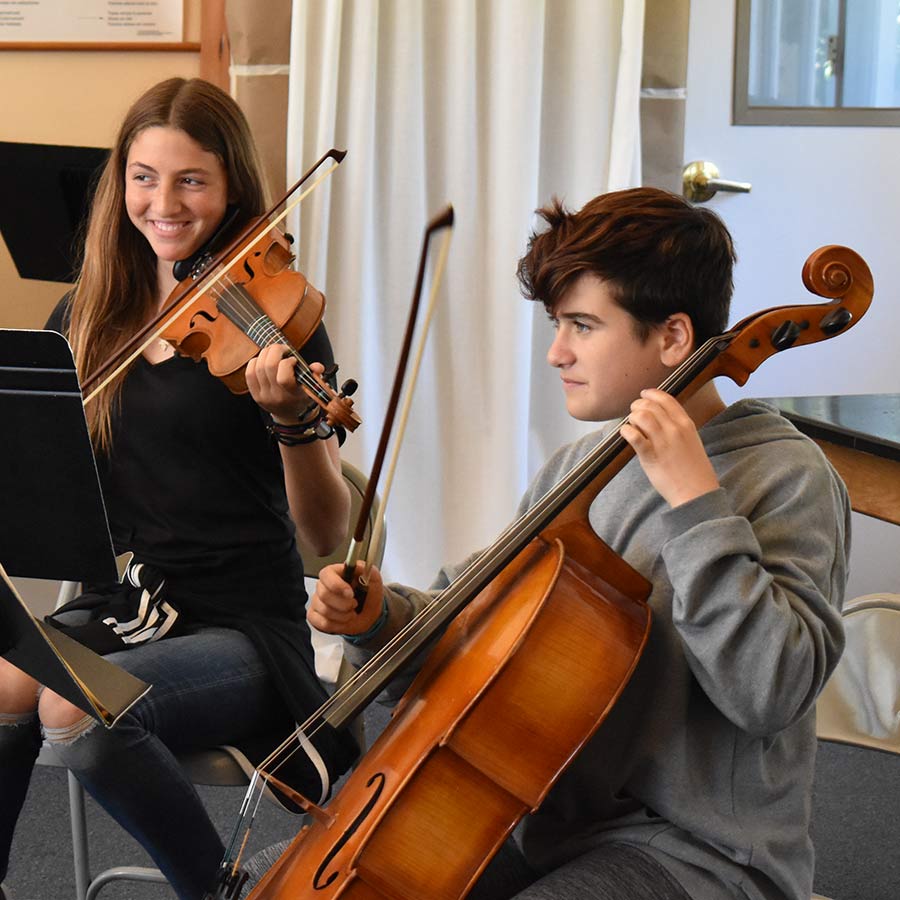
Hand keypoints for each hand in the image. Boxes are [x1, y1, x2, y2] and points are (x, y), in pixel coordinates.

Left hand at [246, 343, 322, 422]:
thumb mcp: (313, 387)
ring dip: (265, 353)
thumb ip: (316, 375)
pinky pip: (249, 372)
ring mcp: (263, 396)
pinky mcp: (254, 394)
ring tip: (274, 352)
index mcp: (292, 395)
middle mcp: (276, 397)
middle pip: (268, 366)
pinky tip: (264, 360)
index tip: (293, 360)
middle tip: (282, 348)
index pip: (283, 378)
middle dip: (275, 350)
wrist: (290, 414)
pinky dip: (255, 361)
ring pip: (258, 366)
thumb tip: (317, 367)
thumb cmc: (302, 396)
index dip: (287, 363)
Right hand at [308, 562, 384, 635]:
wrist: (368, 613)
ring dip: (343, 616)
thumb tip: (357, 565)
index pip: (326, 574)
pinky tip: (343, 620)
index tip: (350, 593)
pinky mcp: (315, 616)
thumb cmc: (369, 594)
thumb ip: (367, 569)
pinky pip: (322, 623)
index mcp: (335, 573)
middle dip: (344, 604)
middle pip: (324, 595)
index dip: (337, 585)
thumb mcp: (374, 578)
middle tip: (355, 604)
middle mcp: (323, 586)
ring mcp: (317, 601)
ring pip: (325, 611)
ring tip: (351, 612)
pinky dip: (337, 625)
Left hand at [620, 389, 719, 507]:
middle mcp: (675, 430)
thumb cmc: (694, 469)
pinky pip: (634, 435)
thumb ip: (678, 428)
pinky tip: (625, 433)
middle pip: (651, 406)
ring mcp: (663, 442)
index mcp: (686, 424)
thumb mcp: (692, 441)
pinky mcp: (650, 456)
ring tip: (631, 423)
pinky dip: (626, 430)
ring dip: (632, 417)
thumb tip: (659, 418)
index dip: (652, 394)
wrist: (696, 492)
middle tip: (634, 412)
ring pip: (641, 416)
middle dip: (638, 405)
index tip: (644, 394)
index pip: (667, 400)